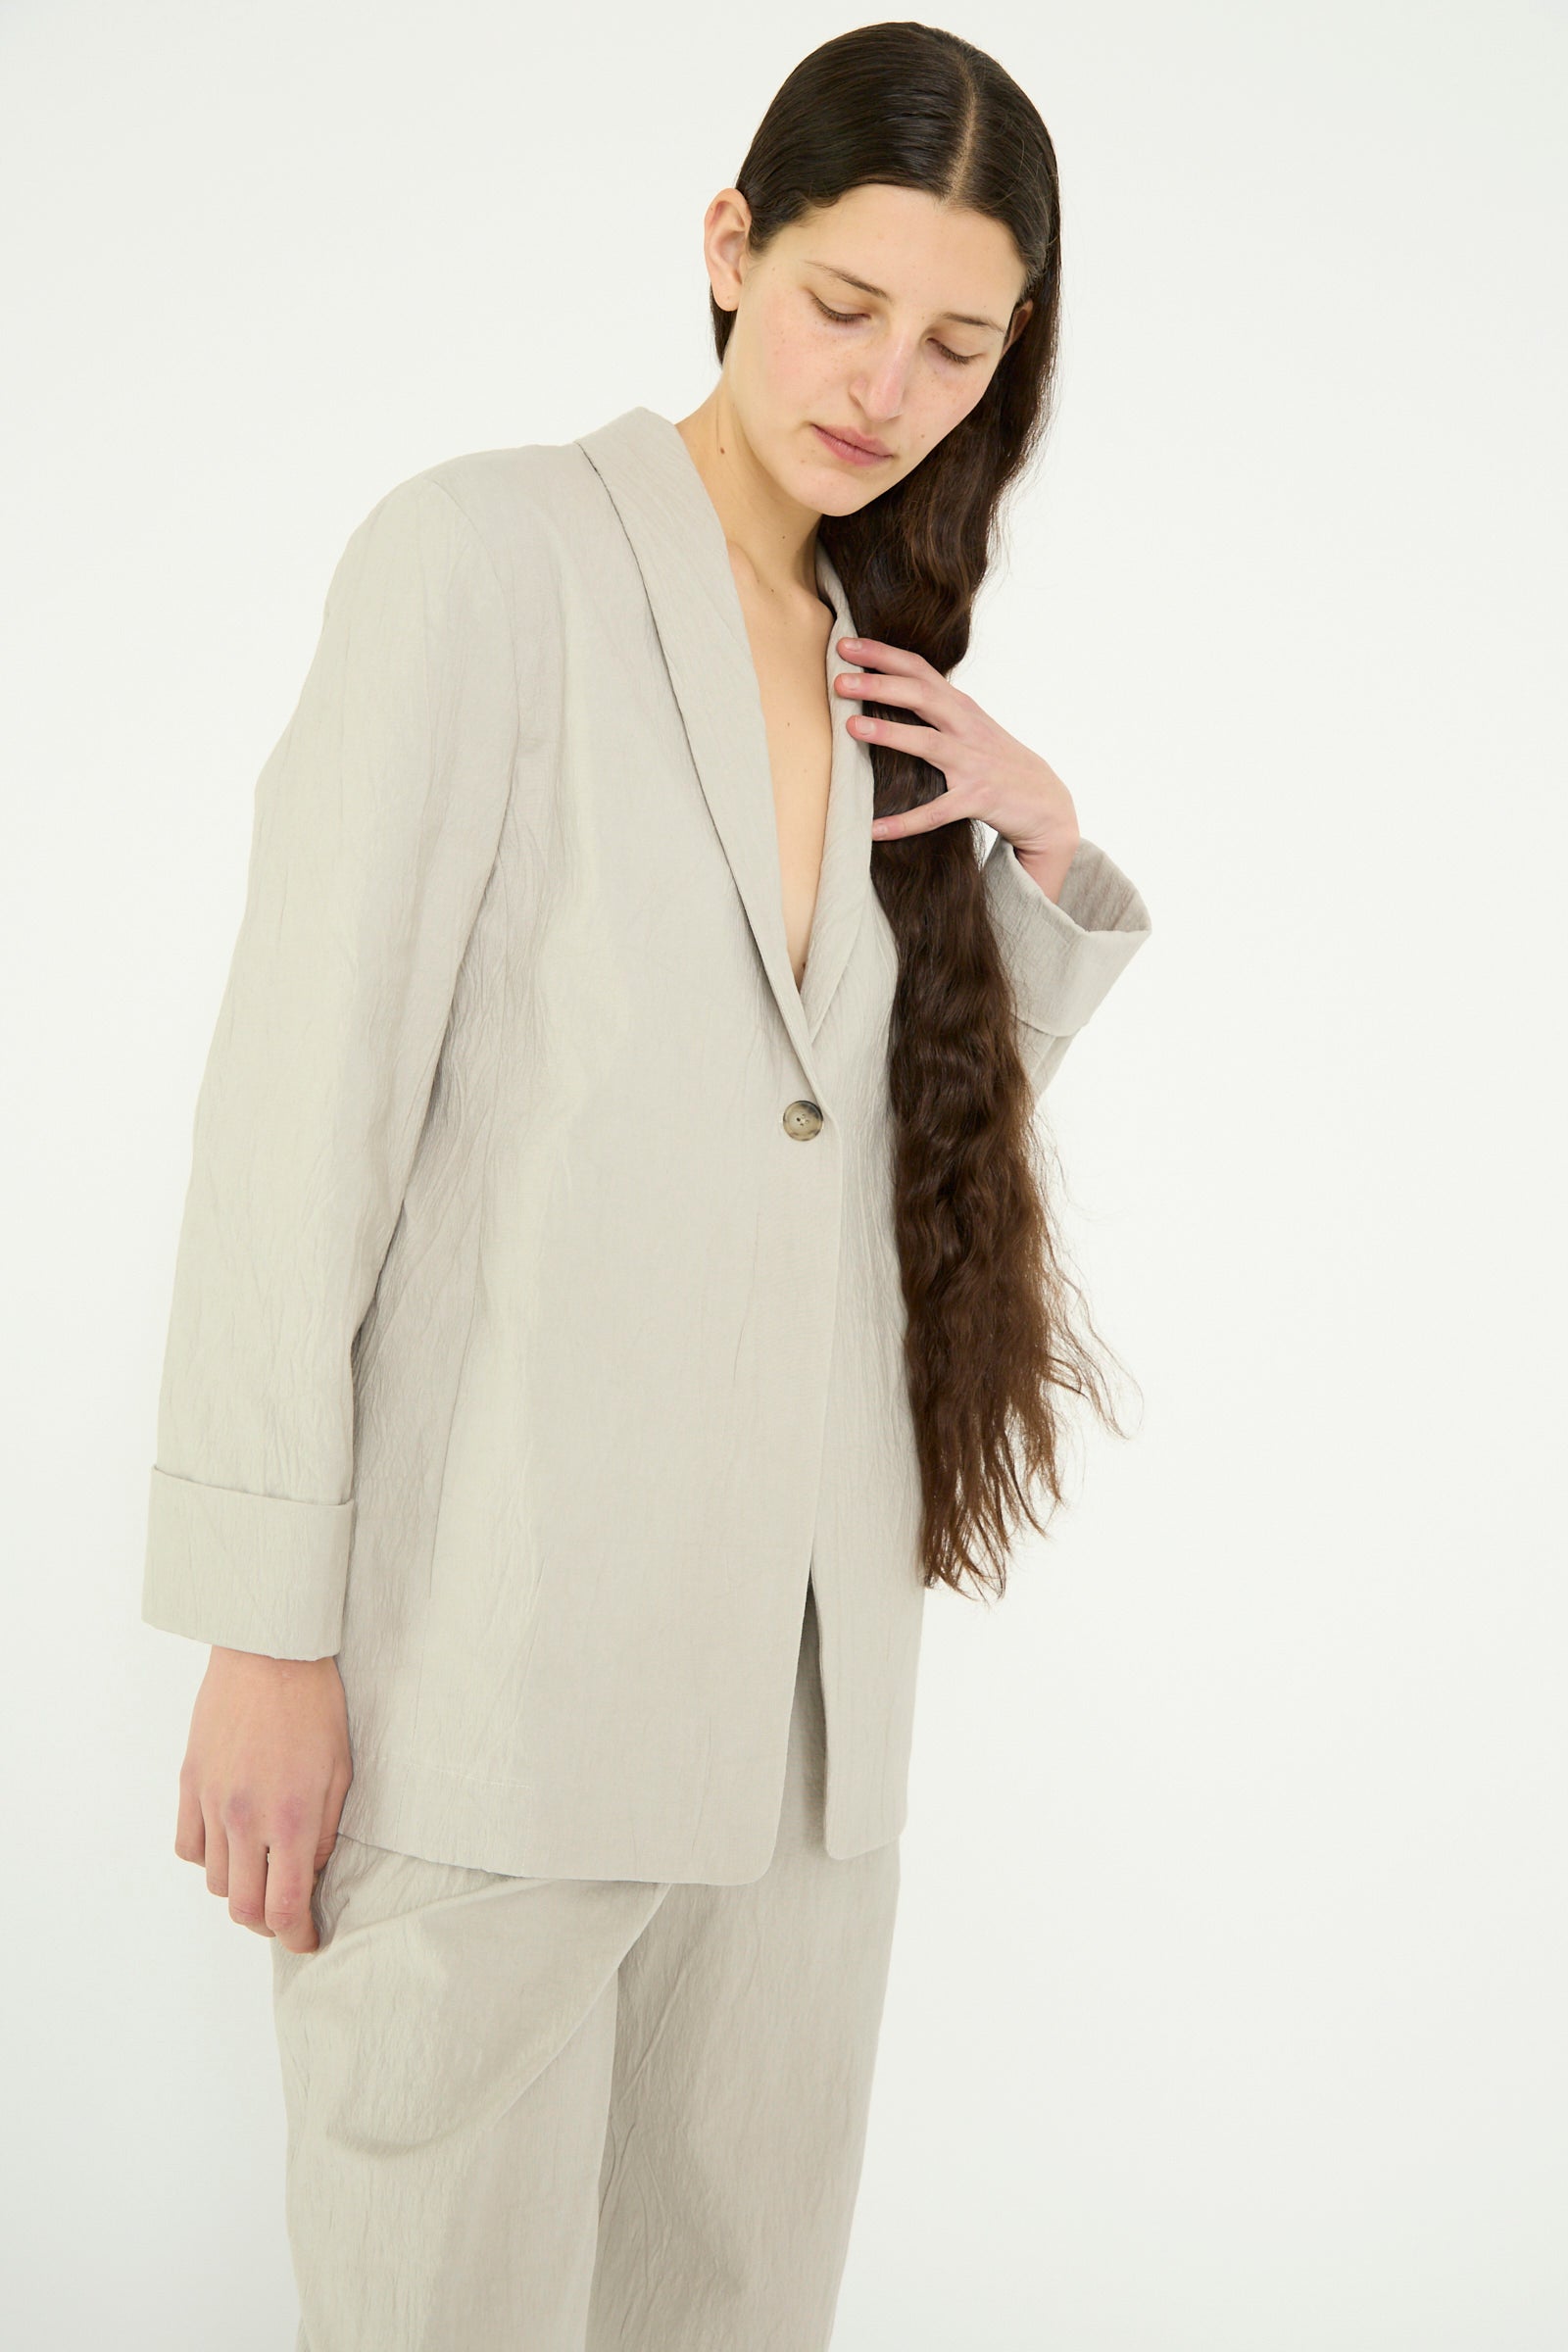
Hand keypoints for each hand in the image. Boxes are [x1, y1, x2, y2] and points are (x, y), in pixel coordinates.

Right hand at [175, 1648, 352, 1953]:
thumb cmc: (316, 1705)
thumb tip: (310, 1874)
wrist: (270, 1653)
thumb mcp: (341, 1772)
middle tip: (287, 1914)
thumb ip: (324, 1832)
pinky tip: (231, 1844)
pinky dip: (209, 1858)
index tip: (309, 1940)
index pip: (285, 1907)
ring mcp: (211, 1801)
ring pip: (215, 1881)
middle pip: (243, 1907)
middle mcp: (246, 1818)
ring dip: (240, 1889)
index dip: (297, 1937)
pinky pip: (188, 1846)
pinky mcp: (190, 1783)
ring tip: (263, 1872)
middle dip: (268, 1923)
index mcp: (292, 1818)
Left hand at [835, 635, 1080, 900]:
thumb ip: (936, 707)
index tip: (845, 644)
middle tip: (838, 680)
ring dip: (889, 733)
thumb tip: (887, 689)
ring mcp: (973, 763)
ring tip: (852, 727)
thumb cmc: (997, 761)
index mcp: (960, 706)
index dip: (882, 654)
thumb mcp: (970, 725)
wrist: (1046, 802)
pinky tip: (874, 829)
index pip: (918, 669)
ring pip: (927, 743)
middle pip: (920, 695)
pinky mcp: (978, 799)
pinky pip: (936, 812)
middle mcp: (966, 727)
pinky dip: (905, 821)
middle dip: (879, 684)